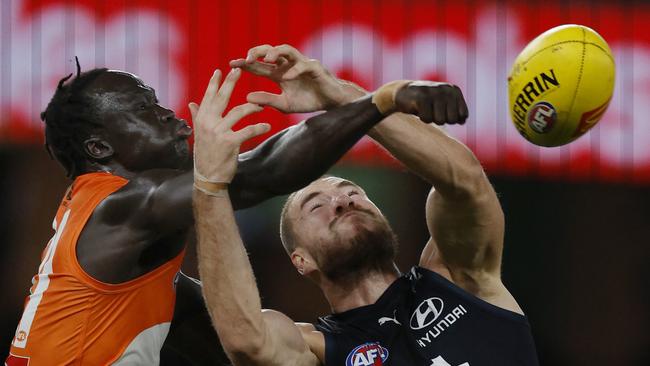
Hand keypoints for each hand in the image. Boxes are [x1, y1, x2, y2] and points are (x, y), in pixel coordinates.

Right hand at [190, 68, 269, 183]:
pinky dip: (259, 127)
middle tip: (239, 71)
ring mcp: (218, 132)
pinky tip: (267, 126)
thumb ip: (197, 117)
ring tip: (261, 106)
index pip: (208, 97)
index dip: (214, 83)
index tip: (220, 70)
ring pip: (238, 112)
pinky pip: (247, 130)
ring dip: (252, 107)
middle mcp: (208, 123)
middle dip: (230, 83)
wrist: (208, 178)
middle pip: (222, 98)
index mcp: (202, 120)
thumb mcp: (200, 135)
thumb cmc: (206, 156)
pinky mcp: (230, 143)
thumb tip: (192, 103)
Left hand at [230, 44, 354, 112]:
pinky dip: (294, 70)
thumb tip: (246, 97)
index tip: (232, 64)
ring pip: (286, 50)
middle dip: (257, 52)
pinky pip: (303, 65)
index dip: (246, 63)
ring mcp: (302, 64)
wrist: (332, 103)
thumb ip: (267, 100)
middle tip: (246, 58)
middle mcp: (288, 65)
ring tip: (265, 59)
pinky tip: (286, 77)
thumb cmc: (309, 101)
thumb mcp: (284, 104)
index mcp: (279, 73)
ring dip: (275, 52)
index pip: (259, 65)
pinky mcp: (315, 67)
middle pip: (270, 51)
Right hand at [394, 81, 468, 124]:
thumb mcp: (444, 105)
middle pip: (452, 120)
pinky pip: (427, 119)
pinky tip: (417, 108)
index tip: (442, 111)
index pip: (463, 115)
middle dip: (441, 120)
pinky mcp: (422, 97)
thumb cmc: (426, 102)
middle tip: (432, 110)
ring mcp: (434, 92)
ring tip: (425, 109)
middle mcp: (446, 89)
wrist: (403, 93)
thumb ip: (456, 113)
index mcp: (454, 91)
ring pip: (440, 121)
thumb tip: (463, 120)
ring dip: (431, 119)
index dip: (451, 118)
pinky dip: (421, 118)